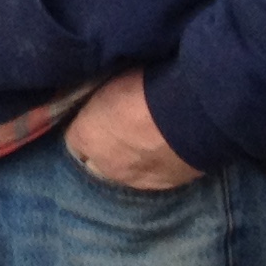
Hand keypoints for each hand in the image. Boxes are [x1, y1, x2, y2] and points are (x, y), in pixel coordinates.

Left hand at [62, 70, 200, 190]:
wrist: (191, 113)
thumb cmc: (146, 85)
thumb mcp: (109, 79)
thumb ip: (98, 97)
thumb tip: (100, 99)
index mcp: (85, 137)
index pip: (73, 137)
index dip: (85, 125)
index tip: (96, 114)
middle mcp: (103, 166)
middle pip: (95, 161)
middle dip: (104, 147)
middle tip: (121, 126)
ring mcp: (134, 180)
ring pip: (123, 172)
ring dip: (129, 159)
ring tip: (146, 138)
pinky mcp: (164, 187)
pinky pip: (151, 178)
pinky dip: (155, 165)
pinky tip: (166, 149)